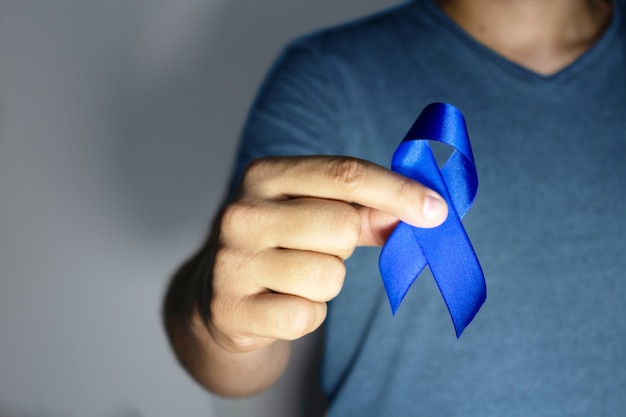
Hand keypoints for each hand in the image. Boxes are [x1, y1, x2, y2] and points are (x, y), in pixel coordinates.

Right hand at [207, 155, 447, 352]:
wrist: (221, 295)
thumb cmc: (282, 243)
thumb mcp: (317, 211)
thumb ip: (366, 210)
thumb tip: (422, 212)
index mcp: (264, 175)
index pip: (344, 174)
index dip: (397, 191)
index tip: (437, 210)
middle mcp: (241, 213)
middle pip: (341, 226)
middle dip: (344, 245)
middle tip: (318, 249)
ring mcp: (232, 263)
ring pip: (329, 276)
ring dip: (327, 283)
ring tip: (295, 277)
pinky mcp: (231, 310)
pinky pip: (307, 316)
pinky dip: (307, 315)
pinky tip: (281, 304)